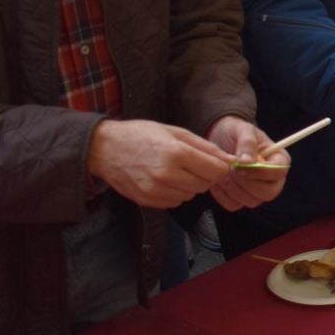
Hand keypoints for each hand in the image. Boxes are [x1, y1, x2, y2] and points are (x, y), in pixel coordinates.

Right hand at [87, 119, 233, 208]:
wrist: (105, 149)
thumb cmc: (140, 135)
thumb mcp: (175, 132)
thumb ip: (205, 147)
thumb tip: (230, 159)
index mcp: (176, 153)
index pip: (216, 170)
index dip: (220, 167)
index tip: (215, 162)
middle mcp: (167, 175)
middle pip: (205, 184)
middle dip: (204, 175)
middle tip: (192, 164)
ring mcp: (156, 190)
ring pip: (191, 195)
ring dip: (190, 185)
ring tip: (175, 170)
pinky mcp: (148, 200)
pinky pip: (175, 202)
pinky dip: (176, 193)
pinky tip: (165, 179)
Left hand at [204, 115, 288, 210]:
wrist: (219, 138)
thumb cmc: (235, 132)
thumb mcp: (243, 130)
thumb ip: (247, 143)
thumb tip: (248, 161)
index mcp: (279, 160)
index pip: (279, 172)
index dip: (261, 171)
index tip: (241, 165)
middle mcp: (272, 179)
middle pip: (268, 193)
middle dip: (246, 183)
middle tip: (232, 169)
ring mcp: (257, 191)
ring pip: (250, 201)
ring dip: (233, 187)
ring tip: (224, 171)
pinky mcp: (240, 199)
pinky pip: (233, 204)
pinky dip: (223, 194)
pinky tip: (218, 180)